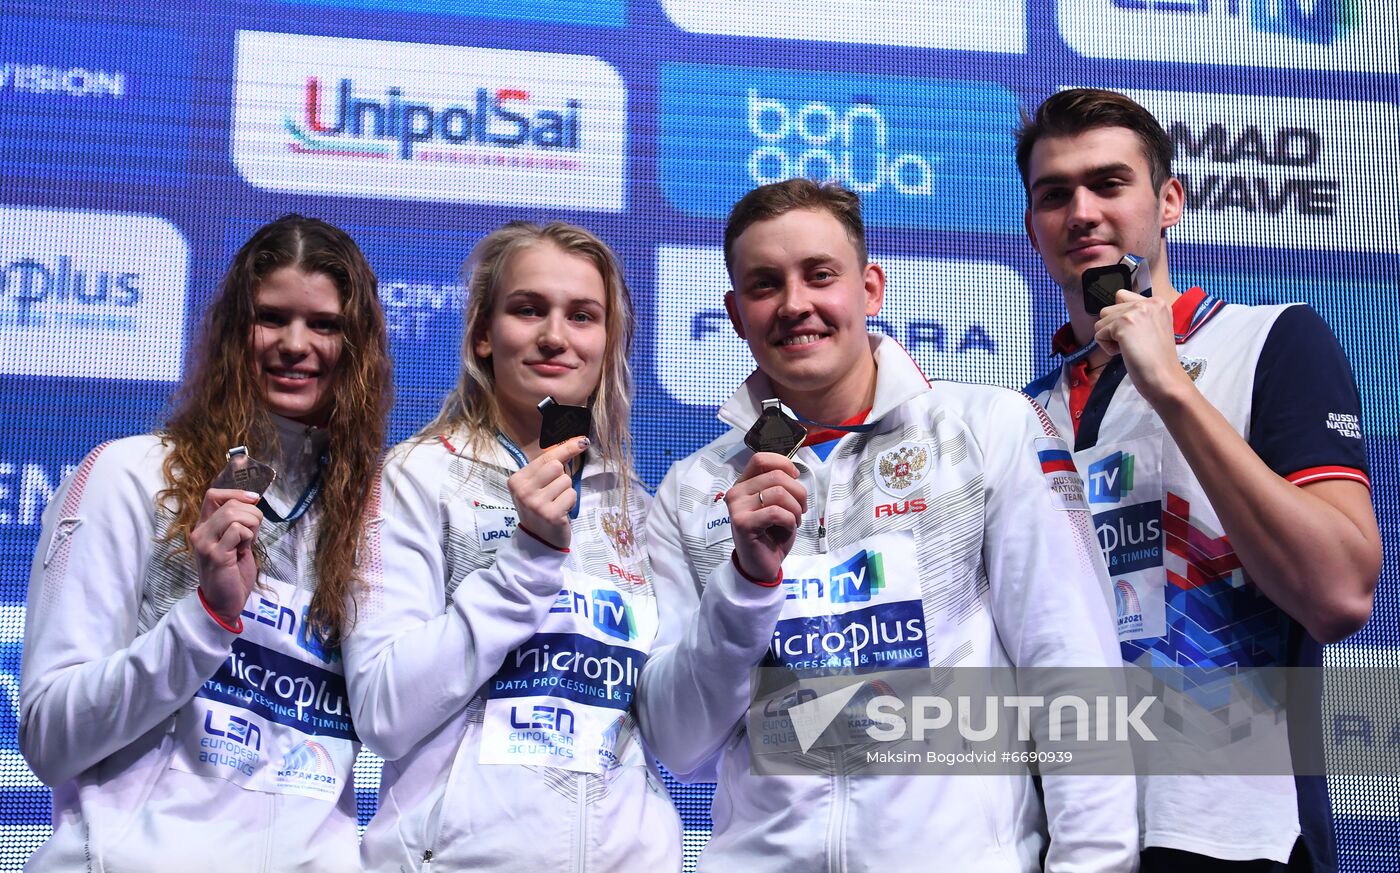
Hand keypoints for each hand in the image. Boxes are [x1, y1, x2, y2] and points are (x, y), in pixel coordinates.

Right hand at [191, 488, 263, 626]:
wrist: (223, 603)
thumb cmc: (232, 573)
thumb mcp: (235, 542)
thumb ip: (239, 522)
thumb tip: (253, 500)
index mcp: (204, 526)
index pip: (214, 495)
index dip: (237, 493)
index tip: (254, 500)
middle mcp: (200, 532)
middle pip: (230, 504)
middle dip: (252, 514)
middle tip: (253, 534)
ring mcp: (205, 543)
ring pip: (234, 514)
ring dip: (252, 525)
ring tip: (248, 543)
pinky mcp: (216, 554)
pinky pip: (238, 530)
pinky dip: (249, 537)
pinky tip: (244, 550)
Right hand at [509, 437, 590, 549]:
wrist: (538, 541)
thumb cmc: (539, 508)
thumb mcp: (535, 486)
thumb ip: (547, 466)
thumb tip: (577, 442)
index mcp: (516, 480)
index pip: (546, 457)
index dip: (566, 448)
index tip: (582, 441)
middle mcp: (523, 491)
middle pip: (557, 466)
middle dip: (562, 476)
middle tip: (555, 491)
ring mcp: (536, 503)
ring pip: (566, 481)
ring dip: (566, 491)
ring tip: (557, 503)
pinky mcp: (550, 514)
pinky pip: (571, 495)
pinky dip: (570, 502)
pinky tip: (561, 511)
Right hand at [726, 452, 807, 581]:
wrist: (761, 566)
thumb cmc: (771, 534)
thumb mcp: (778, 505)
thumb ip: (779, 486)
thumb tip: (792, 471)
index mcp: (744, 484)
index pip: (760, 459)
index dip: (783, 464)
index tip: (795, 478)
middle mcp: (736, 492)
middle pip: (776, 476)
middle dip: (798, 493)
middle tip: (801, 509)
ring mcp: (736, 508)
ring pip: (779, 493)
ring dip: (795, 509)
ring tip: (794, 521)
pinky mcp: (742, 523)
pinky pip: (776, 512)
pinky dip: (790, 521)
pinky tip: (787, 529)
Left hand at [1094, 289, 1191, 405]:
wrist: (1165, 377)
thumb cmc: (1157, 359)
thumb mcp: (1153, 327)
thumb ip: (1137, 315)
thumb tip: (1110, 314)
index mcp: (1157, 302)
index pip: (1121, 296)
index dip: (1120, 319)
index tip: (1135, 335)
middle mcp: (1148, 302)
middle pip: (1108, 310)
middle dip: (1113, 330)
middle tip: (1134, 344)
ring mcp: (1136, 311)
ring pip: (1101, 321)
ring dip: (1109, 338)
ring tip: (1129, 348)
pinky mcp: (1123, 323)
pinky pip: (1099, 334)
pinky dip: (1107, 348)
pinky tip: (1125, 353)